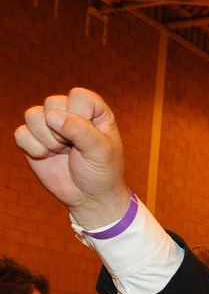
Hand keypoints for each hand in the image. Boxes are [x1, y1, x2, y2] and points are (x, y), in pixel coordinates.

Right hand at [14, 88, 129, 227]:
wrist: (89, 198)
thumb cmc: (102, 173)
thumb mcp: (101, 152)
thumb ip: (81, 131)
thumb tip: (52, 116)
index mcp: (94, 111)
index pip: (79, 96)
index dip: (80, 116)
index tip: (90, 137)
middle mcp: (70, 112)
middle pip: (52, 103)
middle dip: (62, 131)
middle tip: (75, 148)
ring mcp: (49, 125)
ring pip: (33, 115)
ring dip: (47, 140)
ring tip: (62, 152)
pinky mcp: (33, 139)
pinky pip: (21, 133)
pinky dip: (34, 149)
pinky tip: (48, 157)